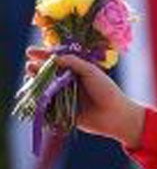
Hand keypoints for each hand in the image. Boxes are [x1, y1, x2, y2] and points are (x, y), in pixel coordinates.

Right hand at [24, 46, 144, 147]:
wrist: (115, 116)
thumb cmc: (106, 91)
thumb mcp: (90, 71)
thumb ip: (72, 62)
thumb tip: (52, 57)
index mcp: (75, 71)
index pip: (54, 60)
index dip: (41, 55)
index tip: (30, 51)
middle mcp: (68, 82)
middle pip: (46, 73)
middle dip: (35, 68)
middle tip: (31, 66)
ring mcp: (64, 97)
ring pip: (44, 88)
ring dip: (34, 82)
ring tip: (30, 76)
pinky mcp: (63, 112)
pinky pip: (47, 105)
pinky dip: (39, 99)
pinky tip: (34, 93)